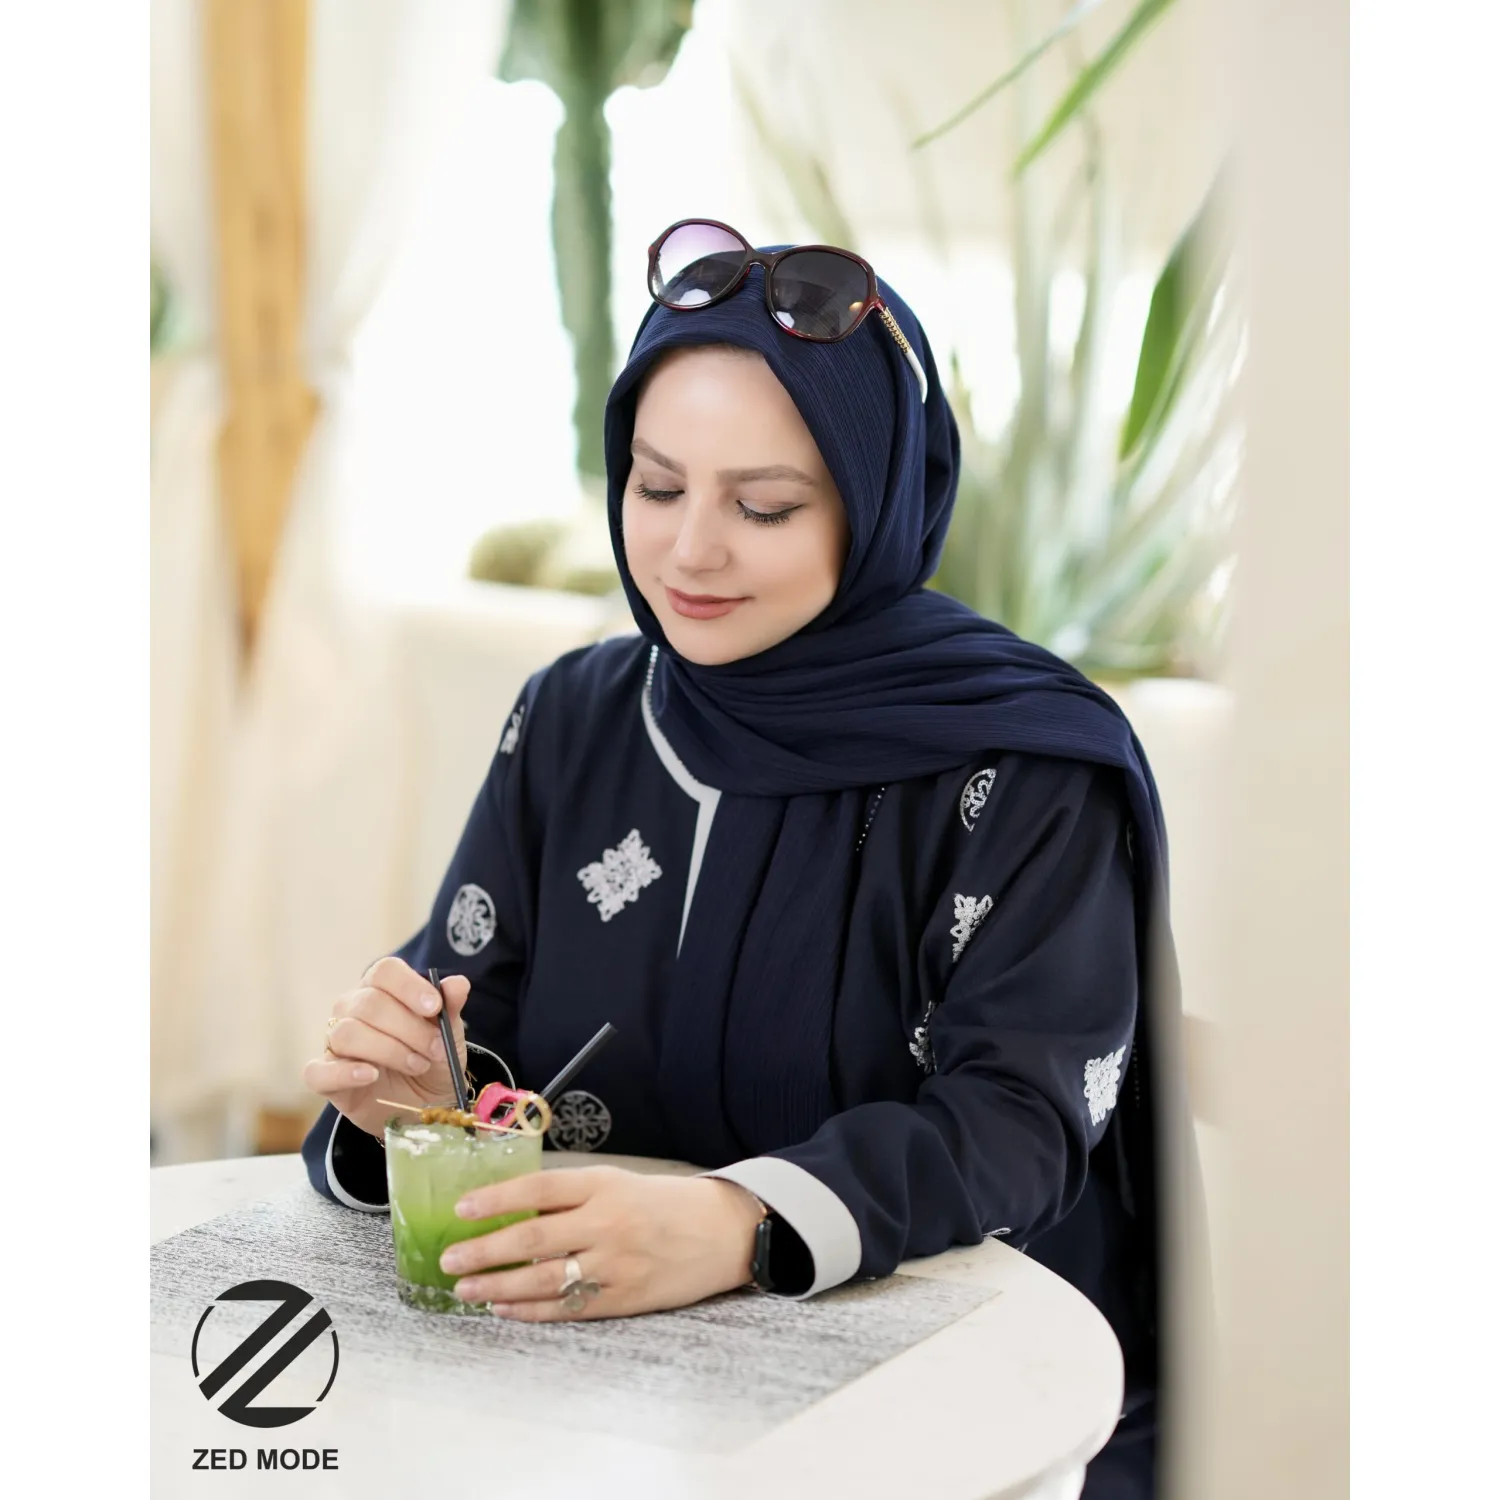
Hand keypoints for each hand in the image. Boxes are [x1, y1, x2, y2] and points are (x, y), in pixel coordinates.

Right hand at [301, 957, 470, 1139]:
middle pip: (369, 1003)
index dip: (409, 986)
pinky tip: (370, 1075)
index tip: (435, 1007)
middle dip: (409, 1028)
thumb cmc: (433, 1061)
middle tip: (436, 1049)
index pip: (385, 971)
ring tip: (417, 1065)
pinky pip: (317, 1071)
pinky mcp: (326, 1078)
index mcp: (381, 989)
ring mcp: (335, 1043)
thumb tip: (458, 983)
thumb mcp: (450, 1036)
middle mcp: (352, 1009)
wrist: (425, 1108)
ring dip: (389, 1050)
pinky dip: (344, 1072)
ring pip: (347, 1033)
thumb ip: (451, 1008)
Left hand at [436, 1167, 764, 1320]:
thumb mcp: (618, 1183)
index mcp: (605, 1185)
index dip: (498, 1199)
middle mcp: (608, 1224)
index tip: (462, 1209)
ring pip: (545, 1280)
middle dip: (485, 1251)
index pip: (540, 1189)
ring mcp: (616, 1265)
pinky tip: (505, 1309)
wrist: (723, 1232)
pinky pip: (568, 1308)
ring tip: (466, 1289)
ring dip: (499, 1287)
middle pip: (533, 1238)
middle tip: (450, 1260)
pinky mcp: (624, 1299)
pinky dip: (531, 1310)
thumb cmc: (664, 1203)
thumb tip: (512, 1211)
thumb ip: (571, 1198)